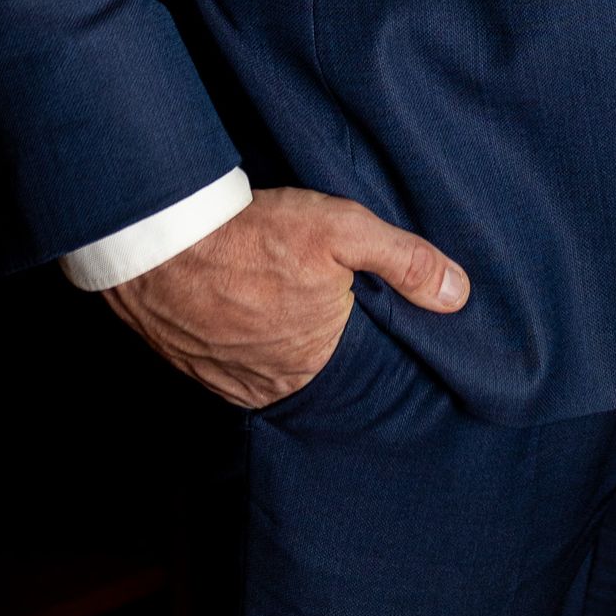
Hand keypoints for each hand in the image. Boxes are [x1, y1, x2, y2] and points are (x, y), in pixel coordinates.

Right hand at [101, 184, 470, 407]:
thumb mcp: (342, 229)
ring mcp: (228, 380)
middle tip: (306, 288)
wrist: (157, 239)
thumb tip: (458, 296)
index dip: (360, 324)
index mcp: (318, 362)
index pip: (358, 356)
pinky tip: (239, 303)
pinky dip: (239, 338)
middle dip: (315, 329)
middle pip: (312, 360)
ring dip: (274, 335)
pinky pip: (229, 360)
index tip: (354, 299)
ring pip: (269, 361)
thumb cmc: (253, 232)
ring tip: (272, 293)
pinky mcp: (193, 366)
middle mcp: (274, 386)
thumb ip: (404, 262)